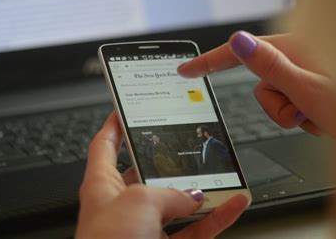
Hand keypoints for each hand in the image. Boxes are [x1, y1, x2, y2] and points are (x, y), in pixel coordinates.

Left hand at [75, 111, 248, 238]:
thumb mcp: (140, 201)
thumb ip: (170, 193)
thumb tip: (193, 196)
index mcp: (102, 186)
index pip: (105, 145)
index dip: (115, 125)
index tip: (127, 109)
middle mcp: (122, 206)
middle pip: (149, 174)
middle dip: (171, 161)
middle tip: (189, 144)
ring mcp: (144, 229)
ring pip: (178, 204)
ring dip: (203, 192)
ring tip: (223, 176)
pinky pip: (195, 230)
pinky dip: (217, 219)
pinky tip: (234, 205)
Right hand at [178, 31, 334, 135]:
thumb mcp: (308, 89)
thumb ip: (271, 66)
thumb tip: (240, 41)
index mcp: (297, 47)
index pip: (243, 51)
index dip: (210, 61)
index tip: (187, 69)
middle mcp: (300, 56)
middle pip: (262, 85)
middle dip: (278, 106)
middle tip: (302, 112)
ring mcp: (306, 72)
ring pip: (275, 100)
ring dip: (293, 115)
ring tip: (319, 115)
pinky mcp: (310, 85)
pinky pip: (290, 106)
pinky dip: (304, 117)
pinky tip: (324, 115)